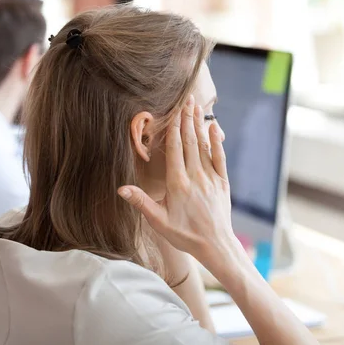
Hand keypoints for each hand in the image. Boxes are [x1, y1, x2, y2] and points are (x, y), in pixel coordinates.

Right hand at [118, 95, 235, 267]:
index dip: (175, 129)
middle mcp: (195, 177)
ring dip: (199, 125)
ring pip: (204, 146)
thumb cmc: (184, 235)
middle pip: (190, 142)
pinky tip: (214, 128)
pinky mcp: (222, 183)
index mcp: (178, 184)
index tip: (174, 111)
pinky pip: (220, 158)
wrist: (215, 245)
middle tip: (187, 99)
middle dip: (187, 119)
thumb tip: (121, 189)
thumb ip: (141, 202)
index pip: (175, 150)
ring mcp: (211, 178)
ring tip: (196, 107)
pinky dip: (217, 142)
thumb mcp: (158, 221)